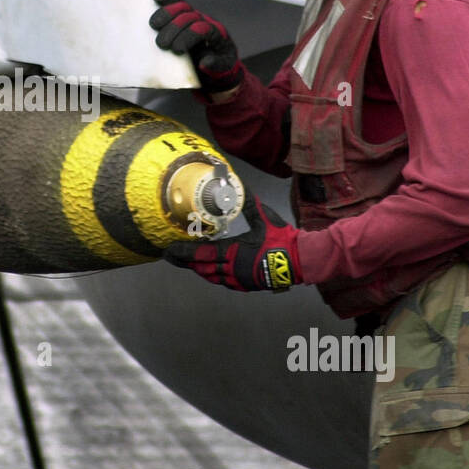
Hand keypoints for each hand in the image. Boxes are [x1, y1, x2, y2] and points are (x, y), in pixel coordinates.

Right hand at [149, 0, 243, 94]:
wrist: (217, 53)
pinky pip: (176, 1)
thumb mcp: (223, 66)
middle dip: (174, 28)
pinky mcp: (185, 13)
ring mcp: (194, 15)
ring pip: (182, 7)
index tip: (177, 50)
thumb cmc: (219, 61)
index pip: (201, 29)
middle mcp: (205, 20)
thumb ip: (216, 65)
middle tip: (162, 43)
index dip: (188, 37)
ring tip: (154, 25)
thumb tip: (204, 63)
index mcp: (216, 33)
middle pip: (189, 17)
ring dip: (166, 13)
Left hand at [162, 189, 301, 291]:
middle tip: (171, 257)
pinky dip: (212, 274)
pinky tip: (210, 270)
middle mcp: (232, 269)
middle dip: (185, 262)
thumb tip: (237, 184)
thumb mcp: (262, 217)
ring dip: (198, 269)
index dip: (182, 253)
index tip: (168, 251)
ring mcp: (239, 279)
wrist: (300, 260)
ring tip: (187, 262)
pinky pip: (222, 281)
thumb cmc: (281, 239)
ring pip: (211, 276)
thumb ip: (247, 202)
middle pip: (201, 268)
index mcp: (233, 252)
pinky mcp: (246, 284)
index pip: (200, 255)